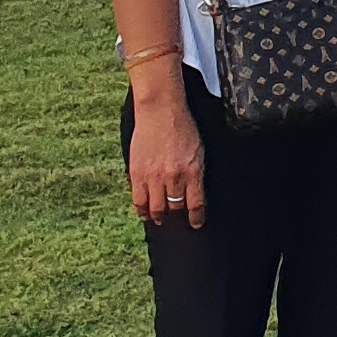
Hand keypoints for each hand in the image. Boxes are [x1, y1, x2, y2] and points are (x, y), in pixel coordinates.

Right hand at [129, 85, 208, 228]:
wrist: (161, 112)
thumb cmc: (184, 128)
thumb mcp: (199, 150)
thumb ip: (197, 172)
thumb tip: (195, 191)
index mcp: (193, 171)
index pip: (196, 203)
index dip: (196, 217)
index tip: (197, 224)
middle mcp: (174, 177)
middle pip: (175, 206)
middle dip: (177, 215)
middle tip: (176, 220)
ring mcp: (154, 176)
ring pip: (156, 207)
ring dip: (159, 216)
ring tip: (161, 219)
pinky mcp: (137, 173)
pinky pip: (138, 200)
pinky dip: (142, 210)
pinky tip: (145, 214)